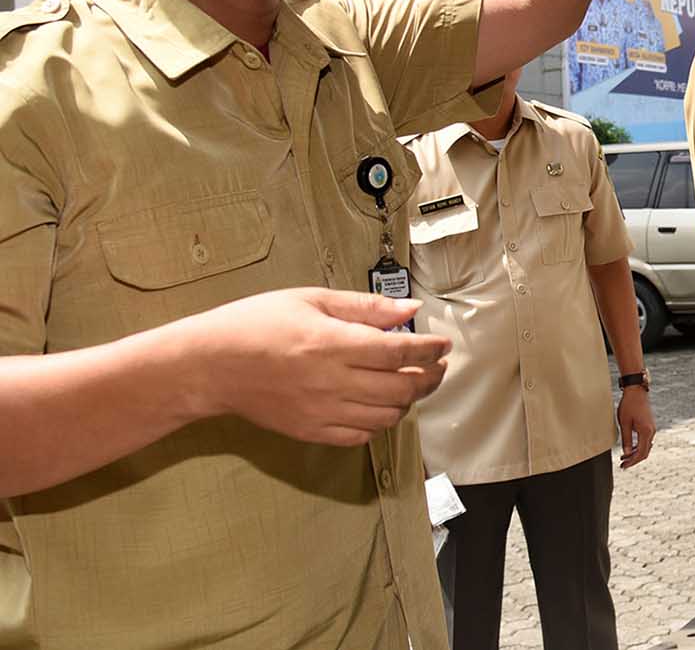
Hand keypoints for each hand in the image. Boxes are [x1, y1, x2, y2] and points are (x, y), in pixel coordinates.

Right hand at [183, 288, 450, 446]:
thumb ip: (365, 307)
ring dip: (408, 401)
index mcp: (333, 344)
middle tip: (437, 365)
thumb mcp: (311, 300)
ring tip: (412, 383)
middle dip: (430, 377)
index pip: (401, 352)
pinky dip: (380, 423)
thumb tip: (410, 311)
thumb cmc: (256, 324)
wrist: (209, 365)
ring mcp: (322, 412)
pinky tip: (381, 405)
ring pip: (387, 416)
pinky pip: (360, 436)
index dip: (430, 350)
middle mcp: (332, 382)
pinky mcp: (310, 432)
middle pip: (402, 388)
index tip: (443, 344)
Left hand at [616, 387, 656, 468]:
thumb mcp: (624, 423)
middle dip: (634, 460)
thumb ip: (626, 440)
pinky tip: (630, 448)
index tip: (623, 466)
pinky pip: (646, 441)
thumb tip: (626, 454)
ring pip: (646, 447)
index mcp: (646, 431)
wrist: (636, 391)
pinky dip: (638, 447)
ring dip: (635, 454)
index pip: (641, 453)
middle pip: (645, 452)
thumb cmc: (629, 405)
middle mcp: (652, 431)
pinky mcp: (650, 425)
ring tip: (624, 458)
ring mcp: (652, 428)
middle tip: (623, 465)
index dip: (632, 462)